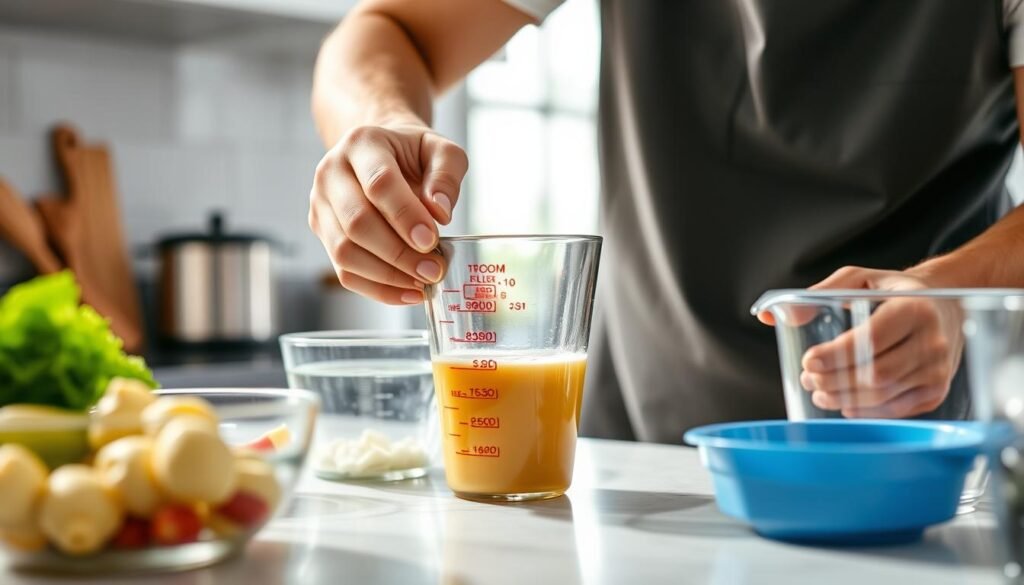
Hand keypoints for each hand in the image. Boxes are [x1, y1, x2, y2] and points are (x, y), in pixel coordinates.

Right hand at [309, 123, 467, 303]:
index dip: (405, 216)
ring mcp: (321, 205)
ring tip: (424, 282)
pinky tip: (408, 292)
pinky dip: (378, 289)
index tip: (431, 241)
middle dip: (399, 253)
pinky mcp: (322, 232)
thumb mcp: (441, 150)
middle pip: (357, 223)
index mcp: (362, 144)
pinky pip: (344, 271)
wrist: (381, 153)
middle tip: (434, 269)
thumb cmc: (412, 153)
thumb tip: (439, 213)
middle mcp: (331, 173)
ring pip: (345, 252)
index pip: (379, 184)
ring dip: (388, 275)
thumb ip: (447, 175)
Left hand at [759, 266, 963, 418]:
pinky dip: (867, 411)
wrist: (944, 305)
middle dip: (835, 381)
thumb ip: (819, 292)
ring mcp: (938, 369)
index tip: (809, 361)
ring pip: (885, 395)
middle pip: (876, 373)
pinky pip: (898, 408)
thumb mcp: (859, 278)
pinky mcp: (937, 390)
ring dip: (845, 399)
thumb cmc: (893, 290)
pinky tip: (845, 404)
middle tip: (808, 379)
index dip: (836, 355)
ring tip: (820, 392)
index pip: (871, 340)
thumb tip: (774, 316)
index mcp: (914, 307)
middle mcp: (932, 340)